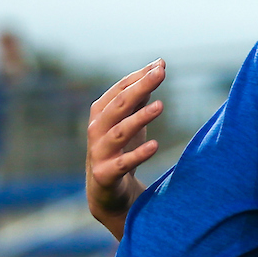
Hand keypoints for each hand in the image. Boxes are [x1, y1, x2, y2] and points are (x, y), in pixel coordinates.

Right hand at [86, 59, 165, 238]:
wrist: (106, 191)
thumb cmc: (120, 148)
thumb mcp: (130, 119)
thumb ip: (140, 96)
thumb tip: (157, 66)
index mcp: (101, 113)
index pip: (119, 89)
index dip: (139, 77)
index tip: (160, 65)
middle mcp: (96, 129)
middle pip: (118, 105)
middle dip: (139, 87)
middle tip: (160, 74)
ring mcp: (99, 152)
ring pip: (119, 132)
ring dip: (139, 118)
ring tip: (161, 106)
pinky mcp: (105, 174)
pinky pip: (122, 163)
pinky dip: (137, 154)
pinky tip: (154, 145)